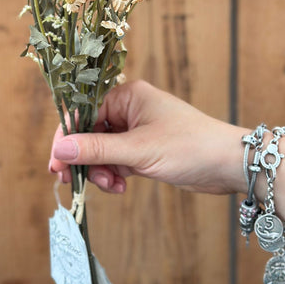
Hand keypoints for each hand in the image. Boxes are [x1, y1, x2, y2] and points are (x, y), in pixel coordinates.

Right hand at [49, 80, 244, 194]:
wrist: (228, 165)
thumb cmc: (189, 146)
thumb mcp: (138, 150)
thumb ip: (97, 150)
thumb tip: (59, 148)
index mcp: (127, 95)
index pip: (83, 111)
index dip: (66, 137)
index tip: (56, 163)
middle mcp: (129, 109)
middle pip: (89, 132)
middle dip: (83, 158)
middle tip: (72, 182)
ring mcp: (136, 130)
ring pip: (101, 151)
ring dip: (100, 171)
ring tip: (111, 186)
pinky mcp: (143, 150)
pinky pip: (116, 162)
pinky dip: (113, 175)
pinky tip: (121, 187)